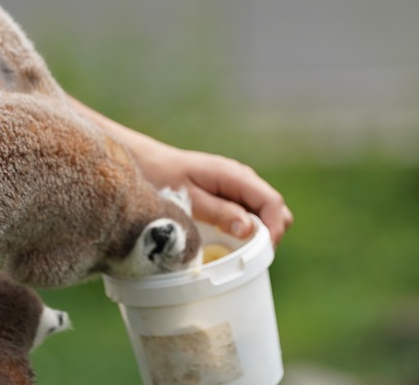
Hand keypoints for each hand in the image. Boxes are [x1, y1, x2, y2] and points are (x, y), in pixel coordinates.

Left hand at [132, 141, 293, 244]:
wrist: (144, 162)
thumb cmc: (161, 178)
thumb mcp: (189, 199)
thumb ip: (219, 212)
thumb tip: (250, 229)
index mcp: (235, 176)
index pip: (272, 202)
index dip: (274, 229)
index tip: (263, 254)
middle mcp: (241, 178)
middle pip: (274, 208)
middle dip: (270, 233)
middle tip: (250, 256)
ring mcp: (236, 186)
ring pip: (264, 212)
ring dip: (258, 233)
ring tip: (238, 252)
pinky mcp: (228, 194)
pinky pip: (248, 213)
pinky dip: (246, 229)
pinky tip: (228, 242)